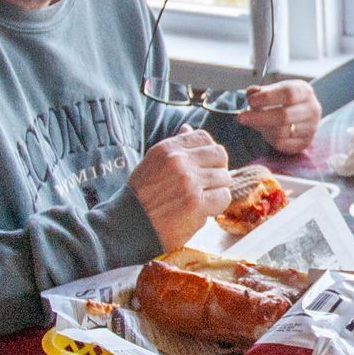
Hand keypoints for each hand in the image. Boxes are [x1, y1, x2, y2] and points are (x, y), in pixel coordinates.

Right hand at [127, 129, 231, 250]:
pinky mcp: (196, 202)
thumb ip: (174, 147)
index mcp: (168, 148)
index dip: (209, 154)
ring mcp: (189, 181)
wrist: (129, 226)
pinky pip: (223, 197)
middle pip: (220, 155)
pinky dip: (216, 206)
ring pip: (224, 178)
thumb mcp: (152, 163)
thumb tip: (188, 128)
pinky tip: (202, 211)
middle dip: (217, 170)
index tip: (204, 167)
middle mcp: (179, 161)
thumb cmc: (141, 197)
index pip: (204, 138)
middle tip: (206, 186)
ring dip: (216, 191)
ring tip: (199, 200)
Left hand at [238, 80, 321, 153]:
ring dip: (263, 128)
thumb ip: (261, 91)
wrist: (301, 114)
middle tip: (241, 117)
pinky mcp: (305, 142)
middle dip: (259, 117)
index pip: (288, 94)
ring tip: (255, 123)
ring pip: (282, 132)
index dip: (267, 97)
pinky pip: (282, 144)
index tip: (250, 101)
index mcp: (304, 92)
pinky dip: (269, 139)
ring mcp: (311, 128)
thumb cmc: (284, 100)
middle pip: (284, 116)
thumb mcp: (275, 90)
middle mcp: (312, 109)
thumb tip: (251, 93)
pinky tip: (266, 131)